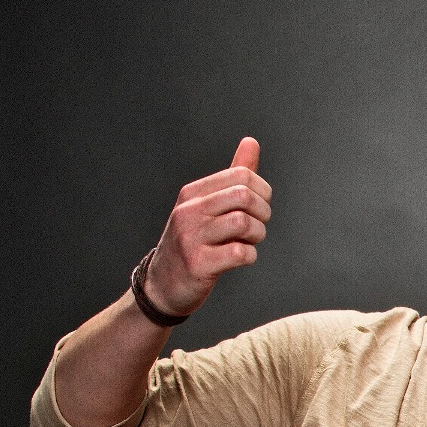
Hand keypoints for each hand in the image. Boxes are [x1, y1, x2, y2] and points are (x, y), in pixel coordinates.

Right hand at [143, 137, 271, 316]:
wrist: (162, 285)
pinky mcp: (198, 263)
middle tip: (257, 226)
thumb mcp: (207, 206)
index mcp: (192, 193)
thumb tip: (252, 142)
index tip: (259, 208)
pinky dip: (249, 256)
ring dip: (257, 235)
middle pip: (245, 196)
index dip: (263, 191)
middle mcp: (189, 211)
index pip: (241, 175)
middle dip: (263, 212)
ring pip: (244, 223)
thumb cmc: (193, 243)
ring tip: (248, 242)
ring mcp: (191, 237)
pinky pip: (240, 252)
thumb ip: (232, 177)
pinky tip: (240, 258)